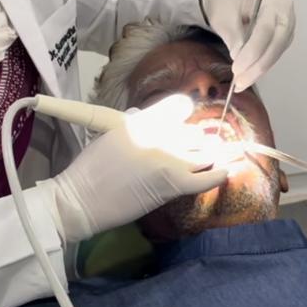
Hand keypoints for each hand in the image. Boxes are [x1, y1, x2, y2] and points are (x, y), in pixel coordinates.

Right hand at [51, 96, 228, 242]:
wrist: (81, 200)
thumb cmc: (90, 169)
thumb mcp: (109, 133)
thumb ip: (135, 123)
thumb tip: (148, 117)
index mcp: (140, 120)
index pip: (178, 107)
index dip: (184, 115)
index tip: (184, 122)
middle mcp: (158, 135)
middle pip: (193, 133)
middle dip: (195, 141)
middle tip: (193, 149)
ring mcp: (168, 159)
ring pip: (203, 153)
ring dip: (210, 156)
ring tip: (217, 158)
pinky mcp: (173, 184)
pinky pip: (207, 178)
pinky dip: (219, 174)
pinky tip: (226, 171)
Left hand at [202, 0, 295, 89]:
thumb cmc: (228, 1)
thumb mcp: (224, 16)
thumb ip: (233, 36)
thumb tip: (239, 59)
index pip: (266, 28)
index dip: (253, 51)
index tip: (237, 68)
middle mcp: (286, 11)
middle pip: (277, 42)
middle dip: (258, 65)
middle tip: (240, 82)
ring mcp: (288, 24)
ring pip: (277, 51)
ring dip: (259, 69)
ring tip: (241, 82)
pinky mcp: (284, 36)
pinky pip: (275, 53)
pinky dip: (261, 65)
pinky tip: (248, 75)